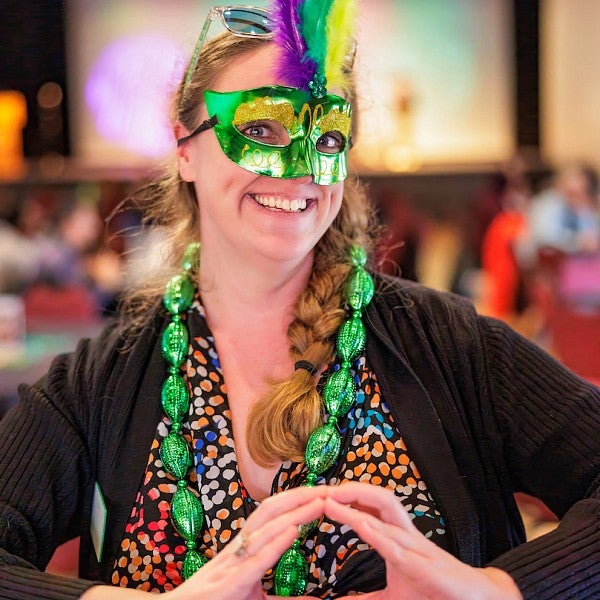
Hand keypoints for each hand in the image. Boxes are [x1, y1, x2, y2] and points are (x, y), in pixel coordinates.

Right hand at [169, 484, 326, 599]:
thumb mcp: (249, 593)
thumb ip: (280, 596)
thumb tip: (311, 599)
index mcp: (244, 549)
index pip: (274, 515)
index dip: (298, 501)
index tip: (324, 493)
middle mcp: (237, 549)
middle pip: (271, 511)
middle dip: (301, 496)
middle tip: (330, 487)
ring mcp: (231, 565)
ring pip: (264, 529)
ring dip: (294, 513)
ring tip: (319, 501)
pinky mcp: (227, 586)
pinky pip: (254, 561)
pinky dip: (274, 544)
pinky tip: (292, 531)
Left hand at [323, 482, 522, 599]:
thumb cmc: (432, 592)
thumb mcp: (391, 597)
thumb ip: (363, 599)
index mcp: (396, 537)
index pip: (369, 508)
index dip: (347, 500)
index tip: (322, 496)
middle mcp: (405, 534)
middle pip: (378, 498)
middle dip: (352, 490)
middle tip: (323, 490)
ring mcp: (416, 546)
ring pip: (386, 513)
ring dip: (359, 502)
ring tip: (334, 498)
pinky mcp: (425, 565)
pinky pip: (398, 544)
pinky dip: (378, 533)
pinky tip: (361, 524)